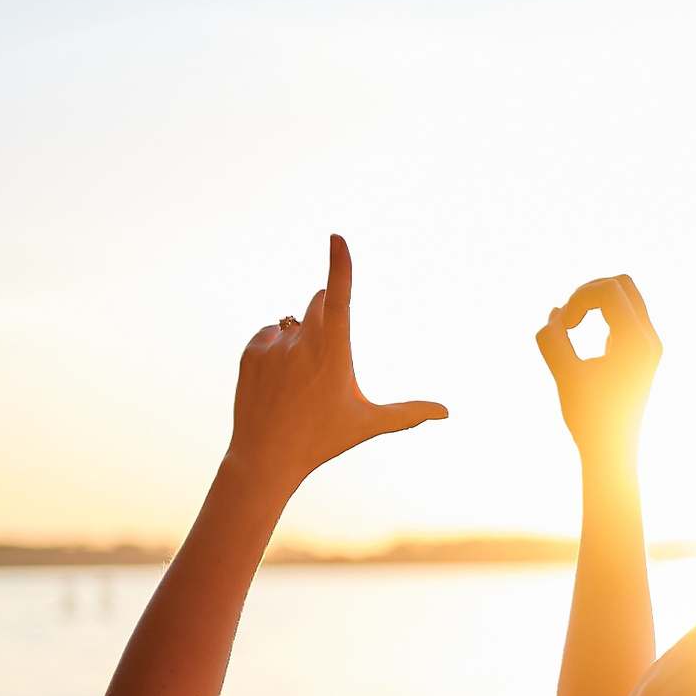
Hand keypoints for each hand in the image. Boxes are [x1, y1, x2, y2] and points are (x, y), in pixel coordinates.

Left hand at [227, 235, 447, 489]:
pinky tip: (277, 380)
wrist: (266, 458)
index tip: (336, 238)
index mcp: (333, 350)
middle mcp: (302, 341)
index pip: (338, 295)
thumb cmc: (323, 440)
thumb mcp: (368, 425)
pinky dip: (276, 347)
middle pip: (318, 303)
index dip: (339, 263)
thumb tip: (445, 412)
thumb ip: (408, 412)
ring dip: (300, 338)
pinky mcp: (250, 353)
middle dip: (327, 314)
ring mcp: (273, 346)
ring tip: (298, 381)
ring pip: (292, 323)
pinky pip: (268, 335)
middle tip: (327, 356)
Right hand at [536, 274, 662, 456]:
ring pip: (625, 296)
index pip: (609, 290)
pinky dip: (598, 314)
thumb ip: (552, 339)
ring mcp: (649, 345)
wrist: (612, 451)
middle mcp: (650, 340)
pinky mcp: (640, 352)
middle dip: (588, 291)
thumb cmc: (589, 419)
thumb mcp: (564, 376)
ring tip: (571, 325)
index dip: (579, 297)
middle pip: (622, 284)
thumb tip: (557, 311)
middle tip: (569, 320)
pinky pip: (623, 314)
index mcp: (638, 344)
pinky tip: (575, 333)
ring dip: (593, 300)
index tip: (566, 327)